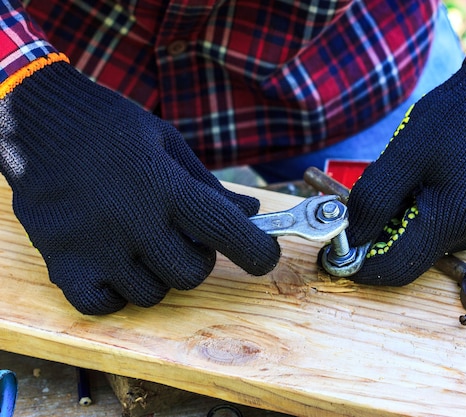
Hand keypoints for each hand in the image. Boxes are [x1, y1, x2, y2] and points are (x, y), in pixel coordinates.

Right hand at [0, 60, 279, 313]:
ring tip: (143, 245)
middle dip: (198, 260)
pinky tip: (116, 265)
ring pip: (152, 293)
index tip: (264, 257)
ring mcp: (96, 247)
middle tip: (183, 239)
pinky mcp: (63, 263)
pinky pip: (106, 305)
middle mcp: (134, 222)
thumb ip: (210, 186)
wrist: (40, 123)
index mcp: (166, 187)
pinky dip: (118, 293)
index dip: (256, 251)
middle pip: (191, 274)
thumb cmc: (114, 130)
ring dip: (159, 275)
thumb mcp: (169, 144)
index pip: (226, 232)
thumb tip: (251, 213)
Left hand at [345, 60, 465, 284]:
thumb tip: (351, 237)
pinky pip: (438, 228)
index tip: (333, 248)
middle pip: (407, 257)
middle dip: (375, 237)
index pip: (395, 269)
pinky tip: (416, 181)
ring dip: (395, 222)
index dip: (358, 265)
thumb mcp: (404, 154)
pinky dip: (415, 213)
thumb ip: (374, 199)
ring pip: (420, 242)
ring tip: (399, 178)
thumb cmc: (456, 116)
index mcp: (453, 221)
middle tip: (360, 203)